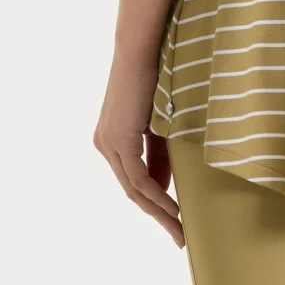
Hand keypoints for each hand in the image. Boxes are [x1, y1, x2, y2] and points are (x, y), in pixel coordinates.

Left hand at [94, 54, 184, 248]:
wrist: (140, 49)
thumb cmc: (153, 75)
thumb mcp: (158, 121)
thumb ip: (159, 151)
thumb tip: (166, 182)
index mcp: (111, 138)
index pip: (134, 179)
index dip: (155, 202)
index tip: (176, 218)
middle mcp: (104, 144)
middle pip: (132, 192)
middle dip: (157, 215)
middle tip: (178, 236)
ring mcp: (109, 143)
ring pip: (135, 190)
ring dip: (160, 212)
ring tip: (179, 230)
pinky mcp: (118, 140)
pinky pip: (138, 179)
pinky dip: (158, 196)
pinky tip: (175, 209)